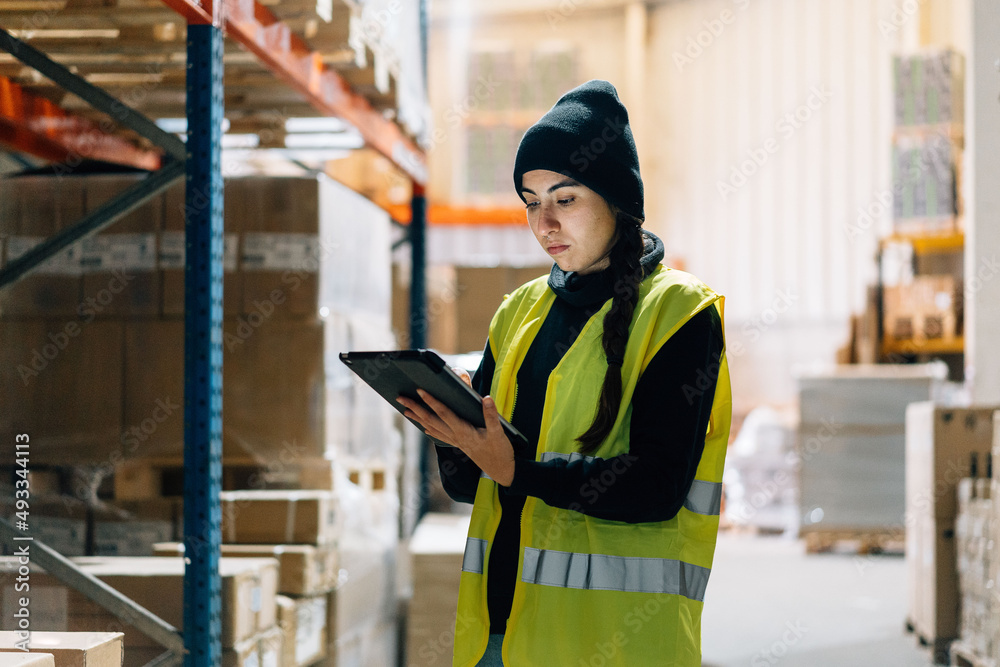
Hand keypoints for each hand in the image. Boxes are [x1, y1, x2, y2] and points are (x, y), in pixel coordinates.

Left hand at [397, 389, 515, 486]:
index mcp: (464, 431)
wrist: (501, 471)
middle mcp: (456, 436)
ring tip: (405, 409)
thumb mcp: (499, 433)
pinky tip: (423, 426)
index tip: (420, 390)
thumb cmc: (500, 451)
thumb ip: (492, 415)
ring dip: (418, 418)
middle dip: (415, 408)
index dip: (431, 401)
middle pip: (431, 420)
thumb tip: (486, 398)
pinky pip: (439, 435)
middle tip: (400, 398)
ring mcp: (455, 441)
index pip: (444, 413)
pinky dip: (429, 428)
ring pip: (432, 427)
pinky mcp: (458, 444)